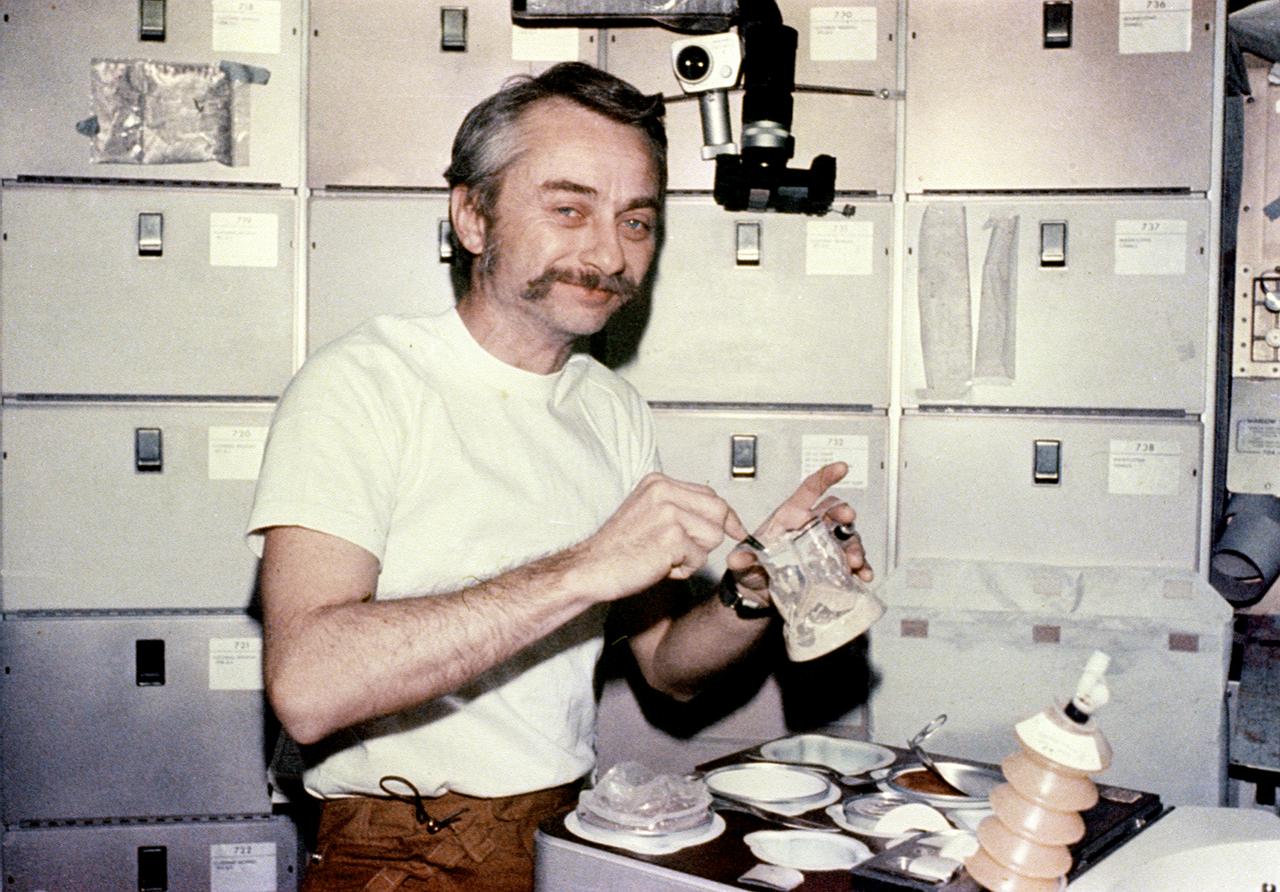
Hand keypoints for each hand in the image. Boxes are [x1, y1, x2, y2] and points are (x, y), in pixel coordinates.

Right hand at [573, 472, 750, 602]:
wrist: (592, 569)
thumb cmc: (619, 548)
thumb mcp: (649, 513)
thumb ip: (680, 508)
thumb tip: (723, 518)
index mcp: (658, 482)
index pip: (710, 494)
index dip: (726, 516)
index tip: (736, 530)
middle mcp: (664, 491)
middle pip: (719, 511)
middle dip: (711, 536)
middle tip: (688, 551)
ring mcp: (668, 513)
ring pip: (713, 537)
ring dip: (694, 555)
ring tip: (665, 558)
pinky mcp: (672, 538)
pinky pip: (700, 558)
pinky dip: (683, 570)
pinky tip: (659, 567)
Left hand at [724, 462, 873, 604]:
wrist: (757, 594)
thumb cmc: (752, 568)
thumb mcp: (743, 562)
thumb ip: (742, 558)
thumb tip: (737, 560)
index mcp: (791, 516)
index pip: (810, 490)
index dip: (826, 477)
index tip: (842, 468)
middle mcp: (811, 527)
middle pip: (835, 512)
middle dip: (844, 513)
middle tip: (848, 519)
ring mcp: (824, 547)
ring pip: (847, 538)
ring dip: (854, 546)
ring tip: (853, 561)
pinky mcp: (832, 568)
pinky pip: (851, 564)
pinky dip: (861, 569)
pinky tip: (864, 576)